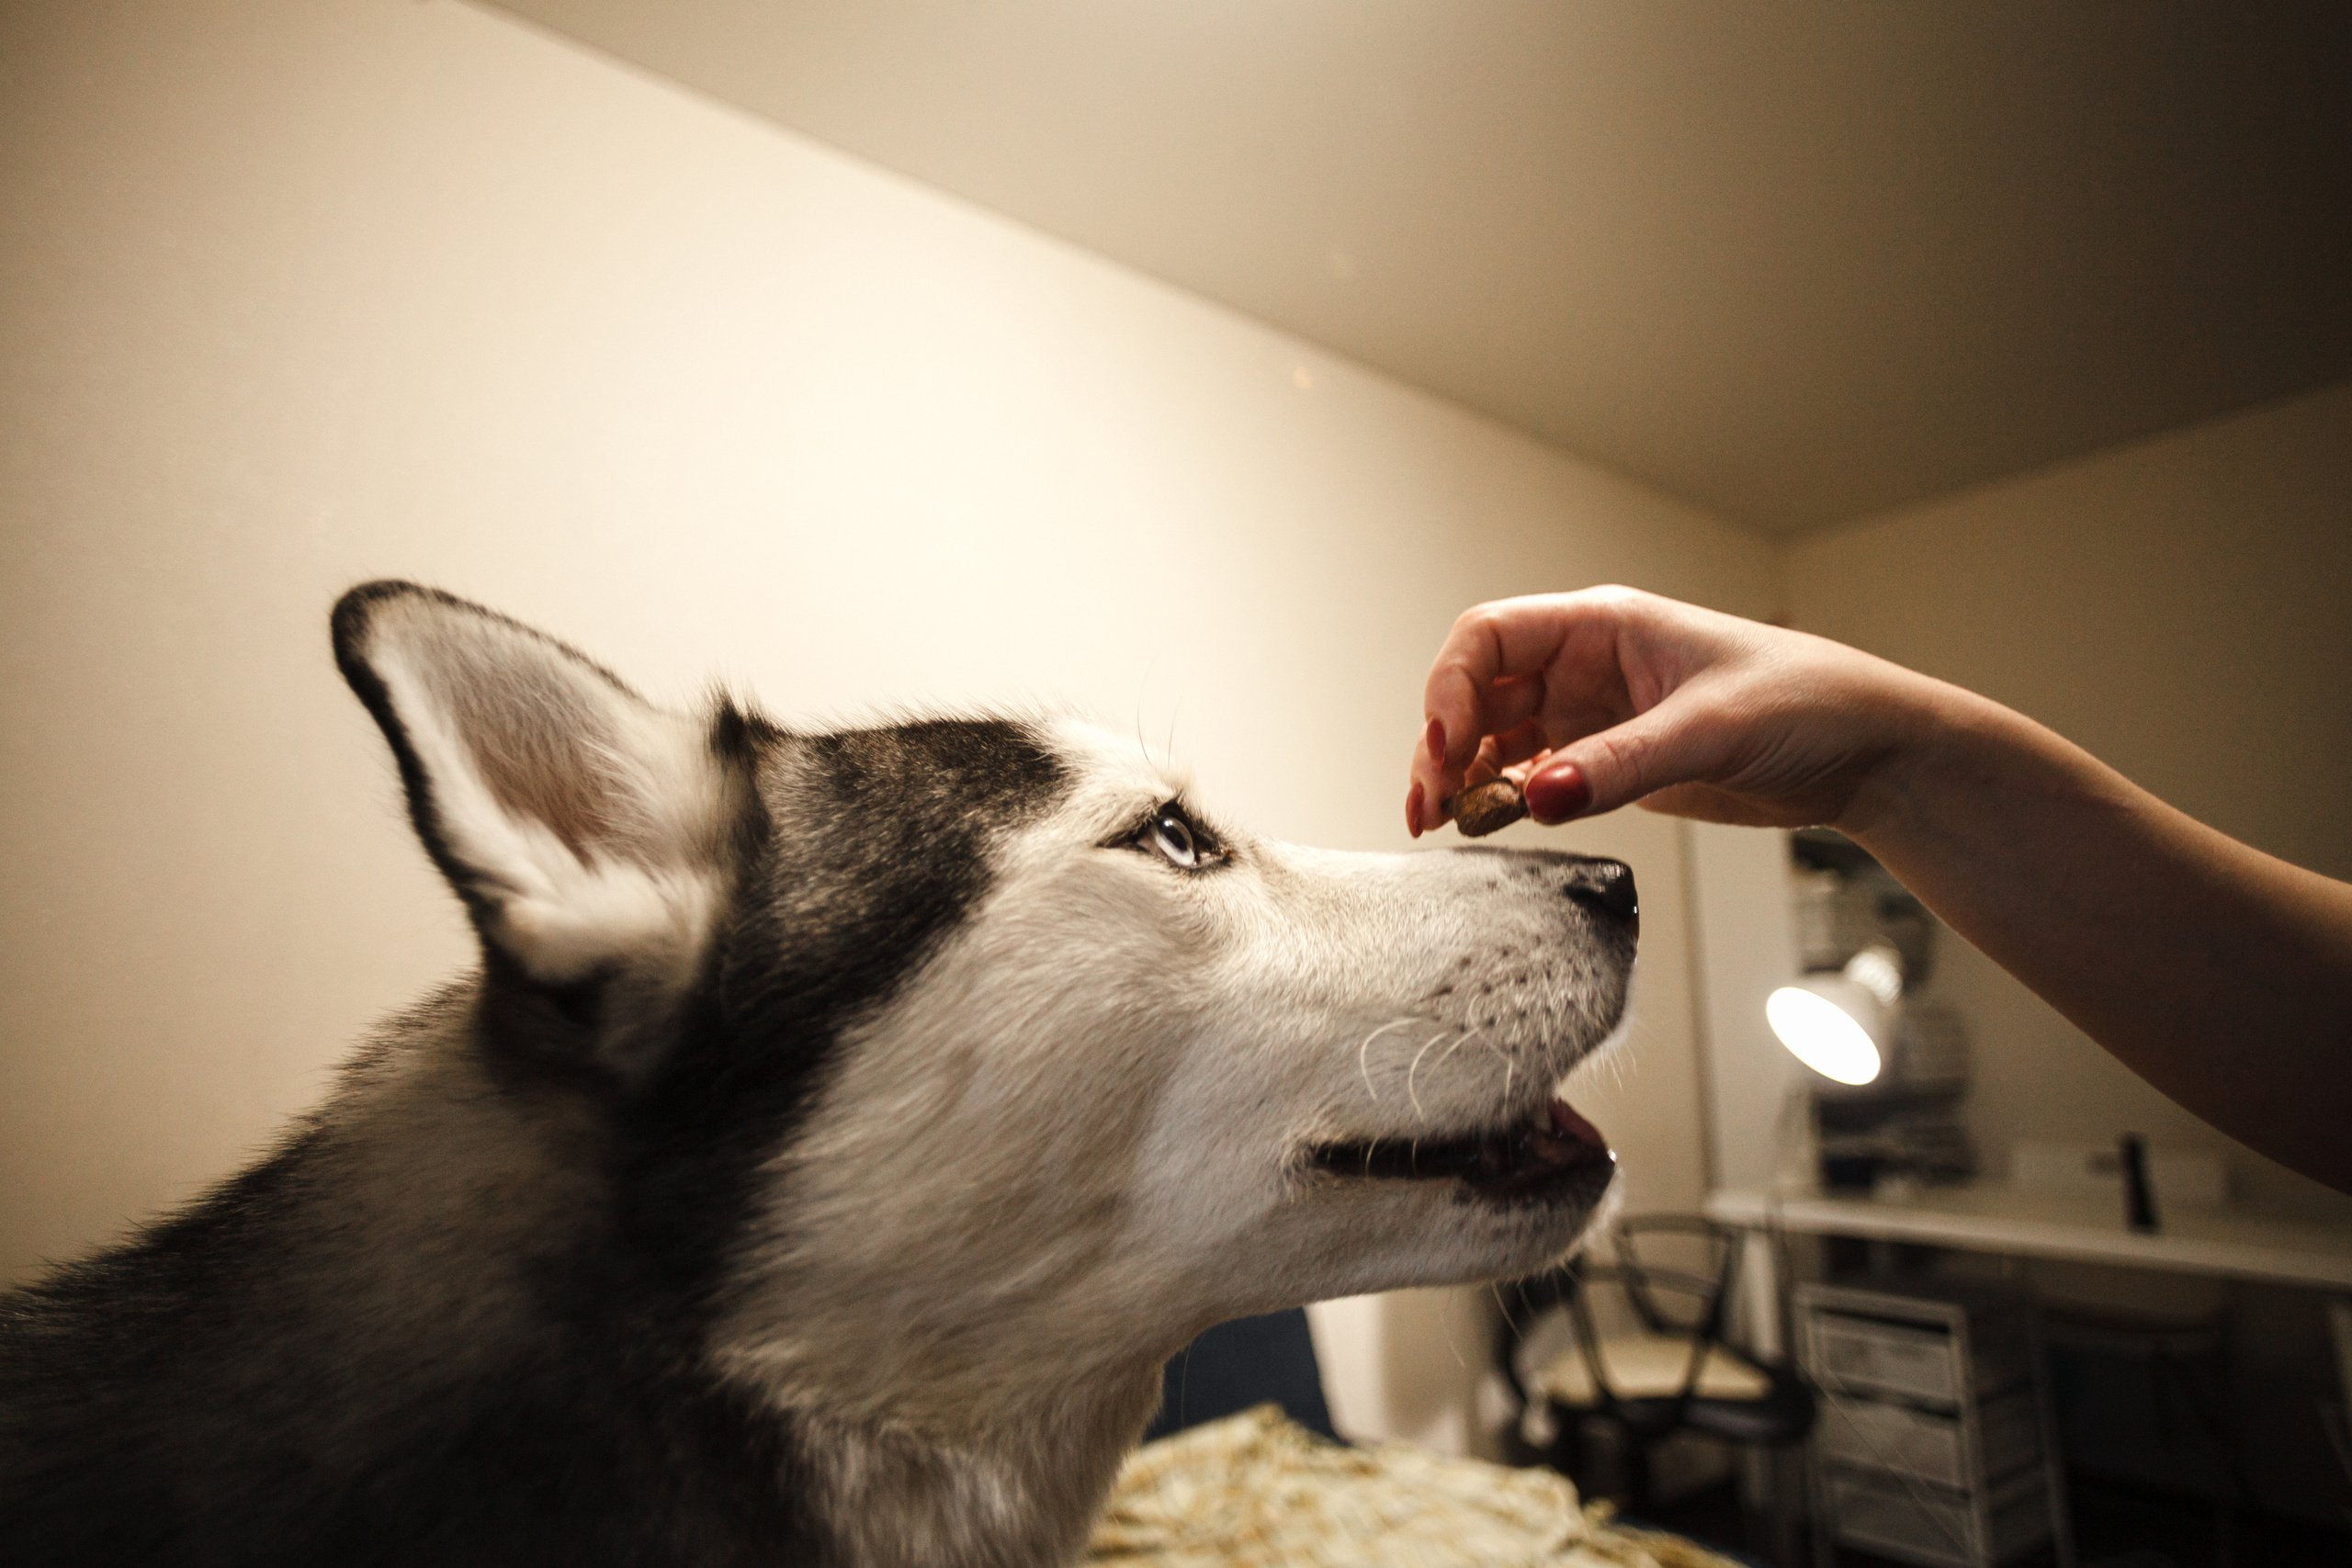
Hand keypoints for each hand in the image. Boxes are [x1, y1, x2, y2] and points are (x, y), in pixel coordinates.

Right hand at [1406, 586, 1942, 836]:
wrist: (1867, 754)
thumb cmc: (1809, 704)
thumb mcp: (1713, 729)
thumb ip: (1622, 764)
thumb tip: (1535, 797)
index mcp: (1603, 624)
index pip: (1490, 637)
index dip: (1452, 690)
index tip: (1448, 751)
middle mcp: (1584, 664)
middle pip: (1477, 692)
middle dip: (1442, 744)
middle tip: (1429, 806)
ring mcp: (1592, 714)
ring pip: (1494, 739)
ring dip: (1462, 777)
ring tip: (1444, 824)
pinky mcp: (1608, 761)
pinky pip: (1531, 777)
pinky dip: (1501, 801)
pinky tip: (1488, 827)